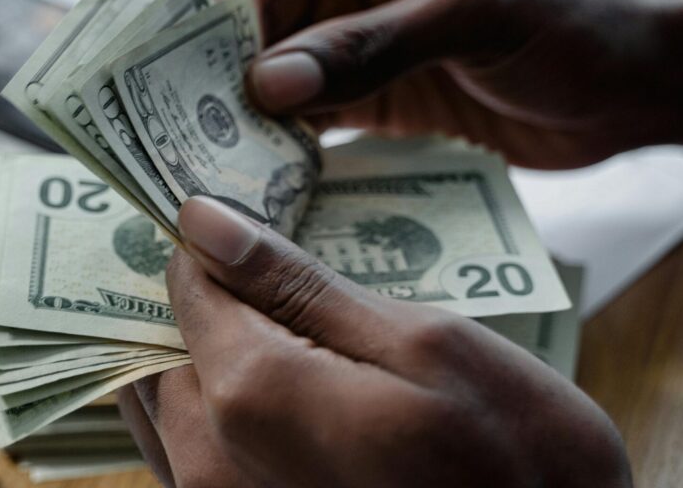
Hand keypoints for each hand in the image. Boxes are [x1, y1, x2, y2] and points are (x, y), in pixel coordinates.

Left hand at [118, 197, 630, 486]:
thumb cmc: (518, 461)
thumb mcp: (427, 344)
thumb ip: (298, 283)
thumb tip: (201, 221)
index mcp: (252, 393)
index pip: (187, 284)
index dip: (214, 244)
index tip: (248, 221)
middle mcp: (208, 459)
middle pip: (164, 346)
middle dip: (204, 302)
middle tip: (265, 276)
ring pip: (166, 403)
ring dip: (202, 357)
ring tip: (275, 333)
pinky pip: (186, 453)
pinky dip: (212, 409)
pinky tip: (278, 392)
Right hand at [218, 0, 682, 167]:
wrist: (639, 84)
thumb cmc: (576, 15)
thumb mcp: (475, 14)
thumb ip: (370, 45)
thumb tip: (265, 82)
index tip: (216, 60)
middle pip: (260, 9)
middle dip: (228, 62)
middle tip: (199, 123)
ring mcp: (359, 35)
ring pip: (276, 66)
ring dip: (252, 109)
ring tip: (225, 158)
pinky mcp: (374, 92)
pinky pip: (310, 111)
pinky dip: (287, 139)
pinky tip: (271, 172)